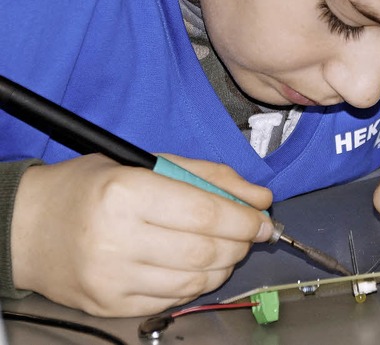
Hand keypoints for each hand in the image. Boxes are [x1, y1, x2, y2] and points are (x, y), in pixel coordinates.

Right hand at [11, 153, 272, 316]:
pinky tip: (199, 266)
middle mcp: (116, 238)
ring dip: (225, 264)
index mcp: (125, 192)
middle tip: (249, 232)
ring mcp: (112, 278)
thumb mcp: (146, 163)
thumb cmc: (89, 188)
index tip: (263, 218)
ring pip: (196, 280)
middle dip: (241, 242)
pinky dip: (199, 283)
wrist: (28, 228)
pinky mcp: (111, 305)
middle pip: (206, 251)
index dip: (246, 219)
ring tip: (226, 247)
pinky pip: (174, 300)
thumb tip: (260, 197)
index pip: (206, 214)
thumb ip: (208, 176)